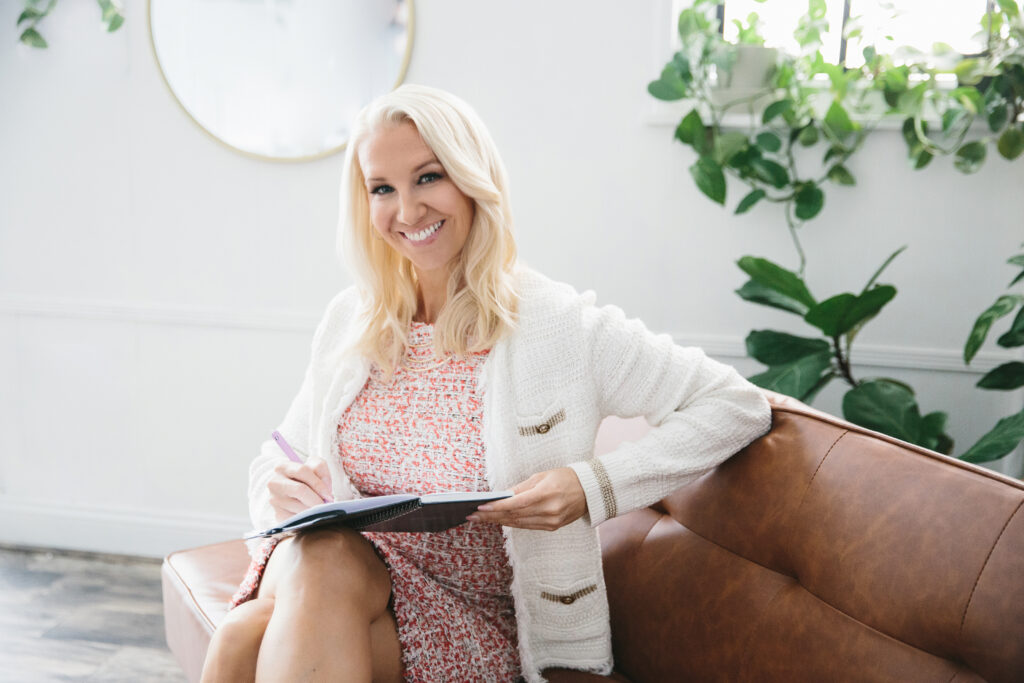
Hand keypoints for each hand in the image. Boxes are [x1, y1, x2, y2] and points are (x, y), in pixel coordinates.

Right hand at [267, 457, 333, 522]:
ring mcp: (274, 499)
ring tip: (319, 509)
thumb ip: (320, 468)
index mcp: (282, 467)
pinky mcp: (278, 514)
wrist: (292, 494)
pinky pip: (298, 519)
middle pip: (300, 490)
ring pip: (300, 506)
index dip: (318, 483)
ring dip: (313, 510)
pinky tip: (311, 516)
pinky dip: (308, 519)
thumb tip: (325, 487)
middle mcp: (274, 482)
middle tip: (325, 504)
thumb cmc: (305, 478)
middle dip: (317, 499)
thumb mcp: (313, 466)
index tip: (328, 494)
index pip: (302, 470)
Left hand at [467, 467, 587, 530]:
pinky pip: (528, 526)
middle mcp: (549, 511)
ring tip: (482, 518)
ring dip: (499, 521)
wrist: (591, 490)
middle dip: (491, 516)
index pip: (515, 504)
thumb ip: (522, 488)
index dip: (496, 507)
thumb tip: (503, 497)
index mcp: (546, 494)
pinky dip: (513, 523)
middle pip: (514, 516)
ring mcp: (551, 521)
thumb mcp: (543, 476)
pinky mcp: (552, 527)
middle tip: (473, 515)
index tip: (480, 507)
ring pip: (519, 524)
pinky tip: (500, 520)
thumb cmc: (566, 478)